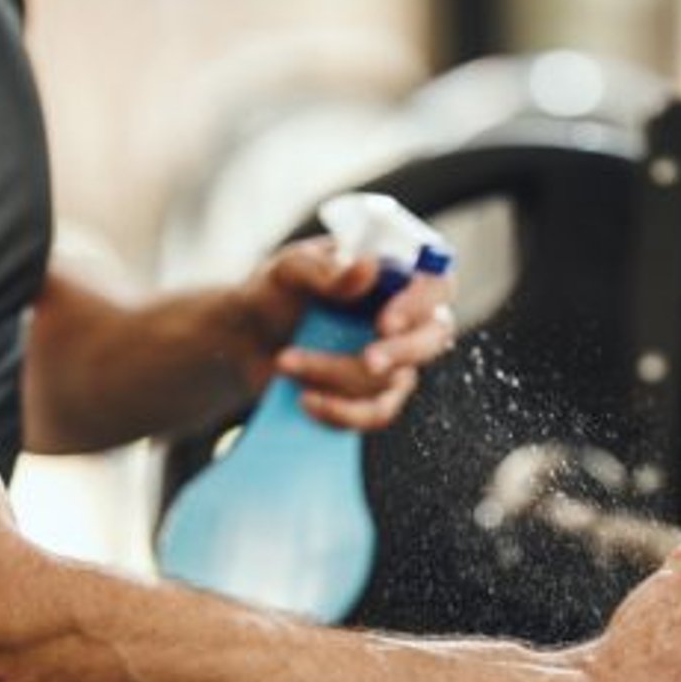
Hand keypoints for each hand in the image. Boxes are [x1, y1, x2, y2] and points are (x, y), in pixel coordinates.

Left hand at [239, 236, 457, 431]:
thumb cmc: (275, 290)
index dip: (421, 304)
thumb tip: (370, 267)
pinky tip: (304, 399)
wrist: (245, 335)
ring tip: (286, 362)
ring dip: (338, 375)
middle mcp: (403, 319)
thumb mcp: (291, 269)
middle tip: (368, 360)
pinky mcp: (370, 397)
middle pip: (434, 337)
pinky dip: (339, 412)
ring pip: (394, 381)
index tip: (385, 323)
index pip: (436, 284)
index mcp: (394, 276)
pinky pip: (374, 415)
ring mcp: (393, 362)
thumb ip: (327, 269)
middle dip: (401, 352)